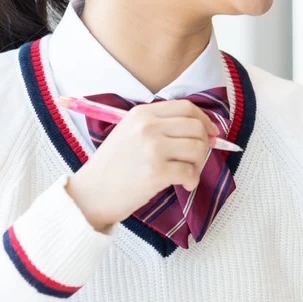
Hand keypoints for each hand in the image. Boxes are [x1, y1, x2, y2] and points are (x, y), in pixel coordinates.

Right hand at [64, 101, 218, 231]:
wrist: (91, 193)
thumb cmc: (113, 166)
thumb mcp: (129, 132)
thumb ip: (160, 126)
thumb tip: (202, 130)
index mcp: (142, 113)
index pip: (187, 108)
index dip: (205, 121)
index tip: (211, 133)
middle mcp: (148, 126)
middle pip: (196, 127)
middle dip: (204, 144)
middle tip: (196, 159)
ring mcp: (153, 148)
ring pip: (198, 148)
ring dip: (198, 164)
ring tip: (187, 173)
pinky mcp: (157, 172)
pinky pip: (191, 172)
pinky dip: (193, 181)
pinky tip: (184, 185)